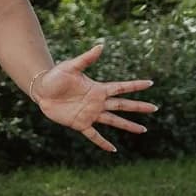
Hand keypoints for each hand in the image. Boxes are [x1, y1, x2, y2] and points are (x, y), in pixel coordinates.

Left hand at [31, 43, 156, 151]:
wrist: (41, 90)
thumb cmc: (55, 76)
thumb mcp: (71, 66)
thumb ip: (87, 58)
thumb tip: (101, 45)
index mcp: (98, 89)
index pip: (121, 88)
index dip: (135, 86)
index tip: (151, 83)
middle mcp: (97, 102)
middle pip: (122, 105)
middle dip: (138, 107)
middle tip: (154, 108)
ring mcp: (90, 114)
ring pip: (114, 121)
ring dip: (128, 125)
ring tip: (143, 130)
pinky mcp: (80, 123)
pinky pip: (94, 135)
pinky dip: (103, 142)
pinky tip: (113, 150)